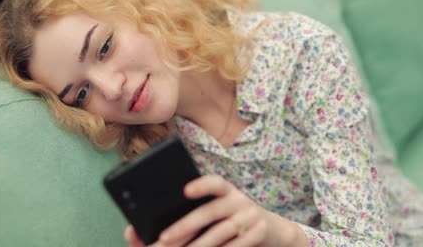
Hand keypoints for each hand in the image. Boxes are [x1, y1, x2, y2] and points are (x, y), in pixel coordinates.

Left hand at [123, 175, 306, 246]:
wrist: (272, 231)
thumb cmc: (233, 221)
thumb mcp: (219, 213)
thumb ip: (190, 216)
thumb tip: (150, 229)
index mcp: (225, 191)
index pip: (214, 183)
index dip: (202, 185)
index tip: (186, 190)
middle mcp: (239, 199)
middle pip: (210, 212)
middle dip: (185, 226)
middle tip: (164, 239)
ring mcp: (251, 216)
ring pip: (221, 232)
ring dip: (200, 245)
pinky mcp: (260, 232)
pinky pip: (237, 245)